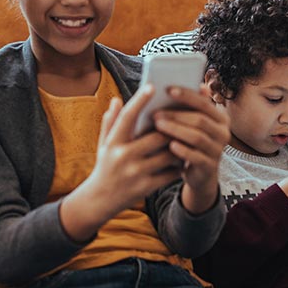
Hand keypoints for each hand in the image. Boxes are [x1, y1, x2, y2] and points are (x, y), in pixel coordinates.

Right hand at [60, 86, 183, 240]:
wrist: (99, 200)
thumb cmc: (104, 166)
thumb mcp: (103, 144)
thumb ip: (110, 122)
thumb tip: (117, 99)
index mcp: (113, 142)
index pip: (127, 117)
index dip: (139, 101)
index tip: (152, 86)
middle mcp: (123, 156)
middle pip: (157, 136)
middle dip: (172, 127)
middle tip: (185, 117)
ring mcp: (135, 173)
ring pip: (168, 154)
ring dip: (180, 146)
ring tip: (188, 138)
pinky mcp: (146, 187)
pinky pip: (170, 173)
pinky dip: (179, 165)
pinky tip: (184, 159)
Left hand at [152, 84, 230, 212]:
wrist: (200, 174)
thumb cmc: (192, 143)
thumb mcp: (193, 124)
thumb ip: (192, 106)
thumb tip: (192, 84)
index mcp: (220, 119)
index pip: (204, 103)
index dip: (187, 95)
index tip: (168, 89)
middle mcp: (223, 133)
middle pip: (200, 120)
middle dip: (176, 115)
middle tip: (155, 113)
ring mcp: (218, 151)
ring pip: (197, 137)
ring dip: (176, 130)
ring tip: (158, 126)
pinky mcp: (210, 167)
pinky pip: (196, 156)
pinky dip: (182, 150)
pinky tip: (170, 146)